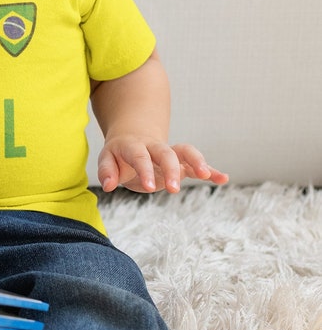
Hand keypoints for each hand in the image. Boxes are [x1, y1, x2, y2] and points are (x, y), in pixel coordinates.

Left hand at [98, 138, 228, 194]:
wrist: (132, 139)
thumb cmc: (118, 154)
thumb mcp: (107, 159)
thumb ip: (107, 171)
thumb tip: (109, 185)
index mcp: (134, 146)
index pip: (140, 157)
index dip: (145, 170)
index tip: (150, 187)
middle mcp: (154, 148)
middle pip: (166, 153)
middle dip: (171, 169)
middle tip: (174, 189)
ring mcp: (170, 154)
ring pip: (186, 152)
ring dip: (196, 162)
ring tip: (206, 175)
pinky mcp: (180, 163)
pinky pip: (196, 165)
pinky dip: (211, 171)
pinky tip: (223, 178)